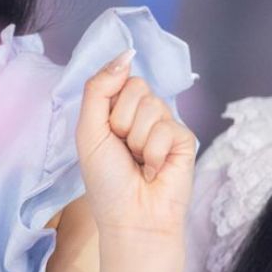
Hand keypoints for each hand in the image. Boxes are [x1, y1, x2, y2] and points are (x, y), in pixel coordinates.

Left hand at [75, 49, 196, 237]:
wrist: (130, 217)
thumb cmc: (106, 178)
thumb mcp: (89, 128)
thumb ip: (99, 88)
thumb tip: (126, 55)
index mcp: (115, 105)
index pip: (116, 75)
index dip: (108, 97)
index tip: (106, 124)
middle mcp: (141, 110)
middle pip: (135, 85)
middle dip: (121, 119)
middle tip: (121, 146)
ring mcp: (163, 123)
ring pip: (151, 105)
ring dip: (137, 138)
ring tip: (137, 160)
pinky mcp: (183, 138)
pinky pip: (167, 128)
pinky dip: (154, 152)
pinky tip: (153, 169)